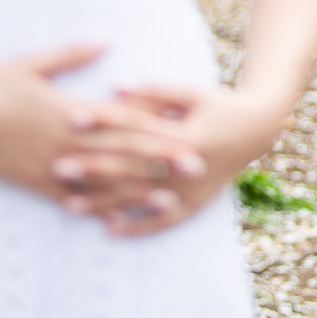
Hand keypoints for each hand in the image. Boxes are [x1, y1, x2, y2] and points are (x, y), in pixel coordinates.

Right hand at [0, 43, 198, 204]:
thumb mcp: (34, 62)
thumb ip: (74, 53)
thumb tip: (108, 41)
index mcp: (73, 109)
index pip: (125, 120)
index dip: (158, 128)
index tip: (187, 132)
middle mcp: (68, 140)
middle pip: (123, 152)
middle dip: (161, 161)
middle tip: (195, 168)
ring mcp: (53, 164)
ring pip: (103, 181)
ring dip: (138, 191)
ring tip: (168, 200)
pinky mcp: (35, 182)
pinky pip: (71, 198)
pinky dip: (95, 208)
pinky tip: (117, 219)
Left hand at [53, 82, 290, 235]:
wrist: (258, 130)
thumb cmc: (220, 105)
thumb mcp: (191, 94)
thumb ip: (154, 92)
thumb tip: (116, 86)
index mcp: (187, 135)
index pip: (136, 128)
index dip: (103, 122)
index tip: (70, 118)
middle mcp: (189, 167)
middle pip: (132, 168)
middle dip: (94, 169)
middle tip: (58, 167)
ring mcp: (192, 189)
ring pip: (142, 200)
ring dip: (105, 203)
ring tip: (69, 204)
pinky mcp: (196, 203)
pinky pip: (164, 222)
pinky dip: (138, 227)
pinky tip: (108, 230)